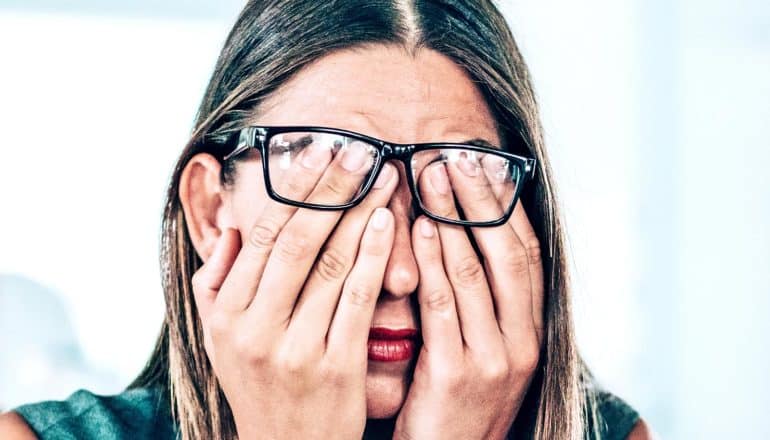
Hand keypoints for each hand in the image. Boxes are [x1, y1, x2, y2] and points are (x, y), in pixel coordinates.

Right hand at [190, 142, 398, 438]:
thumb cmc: (259, 385)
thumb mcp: (219, 338)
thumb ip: (217, 282)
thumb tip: (233, 227)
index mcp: (226, 313)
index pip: (262, 235)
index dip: (293, 190)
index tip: (317, 153)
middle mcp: (255, 328)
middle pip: (297, 240)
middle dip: (330, 189)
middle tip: (357, 149)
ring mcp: (296, 348)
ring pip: (330, 264)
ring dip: (359, 213)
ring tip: (381, 175)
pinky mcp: (337, 366)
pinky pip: (358, 299)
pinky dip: (374, 256)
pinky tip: (389, 222)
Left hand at [393, 156, 544, 439]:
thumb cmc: (455, 401)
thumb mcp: (481, 350)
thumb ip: (477, 302)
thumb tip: (460, 239)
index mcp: (531, 330)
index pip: (526, 254)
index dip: (505, 206)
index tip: (485, 164)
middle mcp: (523, 341)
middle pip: (506, 253)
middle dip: (481, 200)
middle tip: (457, 155)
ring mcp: (494, 358)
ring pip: (476, 271)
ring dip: (453, 218)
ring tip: (433, 175)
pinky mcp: (458, 374)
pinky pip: (444, 304)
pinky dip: (434, 260)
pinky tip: (420, 226)